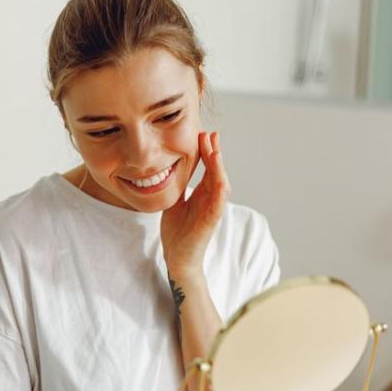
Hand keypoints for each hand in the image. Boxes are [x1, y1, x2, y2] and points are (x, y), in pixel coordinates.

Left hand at [161, 132, 230, 276]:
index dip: (206, 151)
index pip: (207, 168)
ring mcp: (213, 208)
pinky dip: (220, 188)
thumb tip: (171, 168)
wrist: (177, 257)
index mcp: (202, 194)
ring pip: (220, 182)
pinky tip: (219, 177)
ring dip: (219, 165)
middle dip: (214, 151)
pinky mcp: (212, 220)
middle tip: (211, 133)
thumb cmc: (177, 232)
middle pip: (216, 170)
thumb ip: (178, 187)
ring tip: (214, 148)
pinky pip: (219, 202)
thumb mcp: (174, 202)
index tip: (202, 134)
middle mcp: (210, 198)